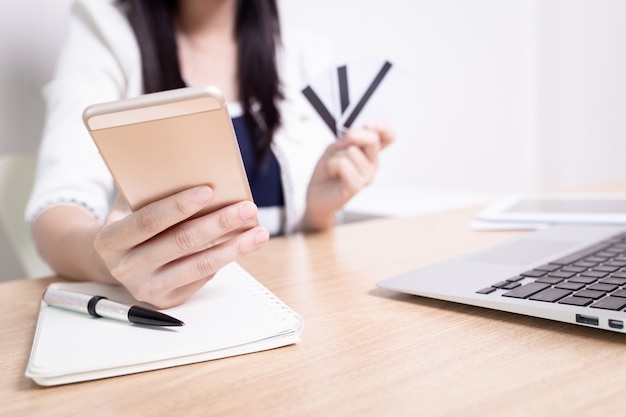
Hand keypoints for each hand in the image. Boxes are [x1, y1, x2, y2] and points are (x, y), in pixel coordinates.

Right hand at [93, 186, 268, 307]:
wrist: (113, 262)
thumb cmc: (129, 223)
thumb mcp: (127, 205)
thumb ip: (147, 189)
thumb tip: (187, 165)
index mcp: (110, 241)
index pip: (148, 221)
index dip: (179, 206)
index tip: (209, 190)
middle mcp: (126, 268)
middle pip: (181, 243)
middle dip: (219, 224)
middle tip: (247, 209)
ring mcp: (147, 288)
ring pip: (199, 265)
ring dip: (234, 247)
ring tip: (259, 231)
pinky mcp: (168, 300)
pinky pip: (202, 277)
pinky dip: (226, 257)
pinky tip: (243, 243)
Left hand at [302, 123, 394, 230]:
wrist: (317, 194)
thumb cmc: (328, 170)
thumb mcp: (336, 147)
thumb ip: (349, 139)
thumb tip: (354, 137)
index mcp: (370, 153)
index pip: (388, 137)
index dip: (382, 127)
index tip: (368, 125)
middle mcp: (373, 164)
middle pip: (372, 139)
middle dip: (352, 135)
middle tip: (339, 145)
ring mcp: (367, 176)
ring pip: (351, 151)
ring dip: (335, 156)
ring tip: (333, 167)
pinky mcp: (356, 186)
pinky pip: (343, 164)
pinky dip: (331, 165)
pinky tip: (332, 174)